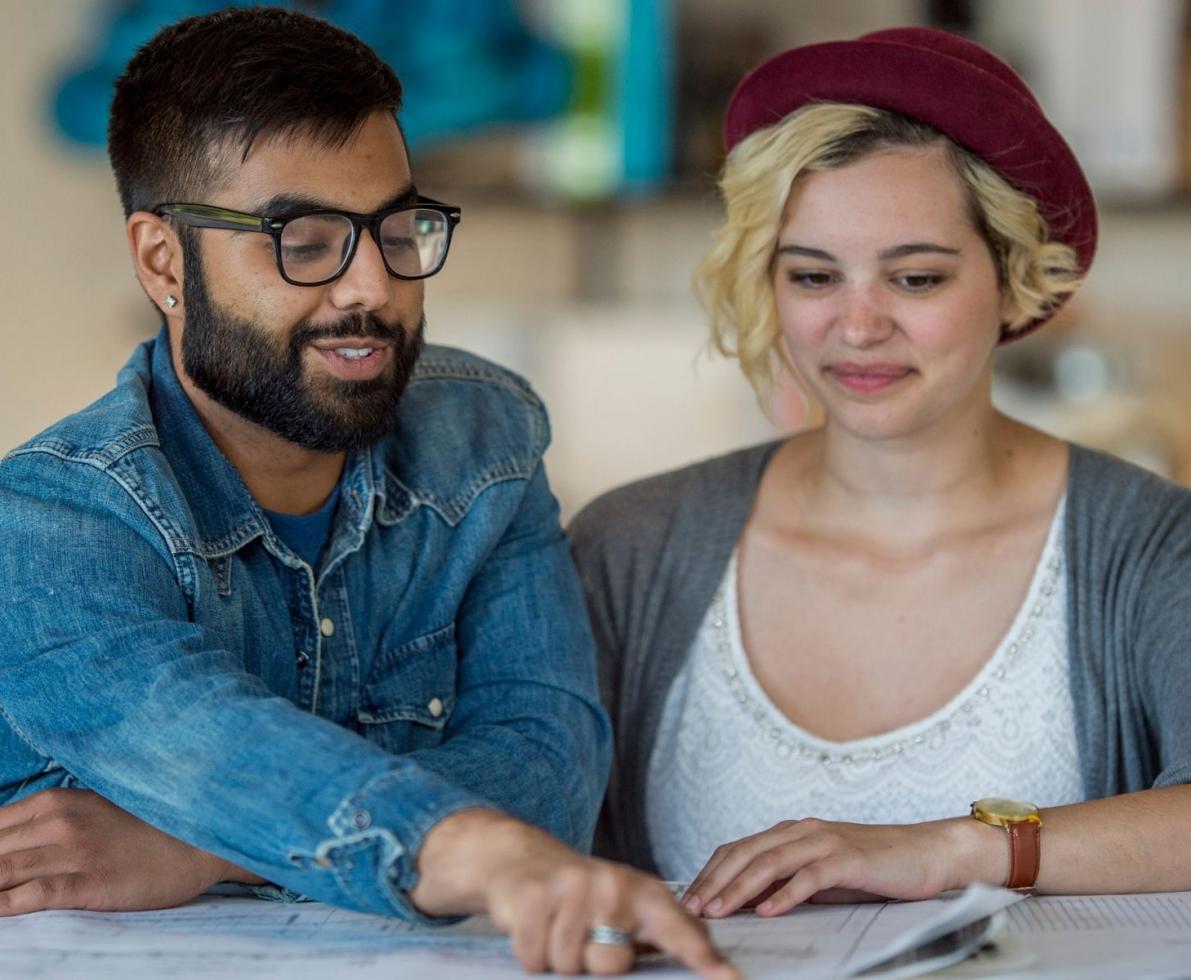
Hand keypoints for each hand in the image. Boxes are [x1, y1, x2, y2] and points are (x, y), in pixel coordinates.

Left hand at [0, 787, 261, 914]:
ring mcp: (74, 852)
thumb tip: (16, 844)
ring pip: (2, 872)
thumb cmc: (149, 828)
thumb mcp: (98, 808)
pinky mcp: (89, 882)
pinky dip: (4, 905)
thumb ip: (55, 820)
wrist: (201, 842)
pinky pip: (30, 896)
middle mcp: (60, 822)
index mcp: (59, 801)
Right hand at [413, 809, 738, 977]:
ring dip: (557, 958)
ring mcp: (574, 888)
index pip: (680, 932)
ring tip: (557, 927)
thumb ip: (657, 935)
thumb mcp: (626, 905)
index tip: (729, 979)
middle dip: (591, 962)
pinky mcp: (535, 896)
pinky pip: (535, 958)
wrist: (522, 856)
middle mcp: (614, 886)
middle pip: (612, 965)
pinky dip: (530, 952)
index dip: (704, 958)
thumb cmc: (582, 892)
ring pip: (569, 966)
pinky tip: (535, 925)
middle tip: (582, 934)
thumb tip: (706, 967)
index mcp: (645, 893)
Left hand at [682, 816, 994, 918]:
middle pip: (746, 852)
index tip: (691, 896)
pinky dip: (785, 894)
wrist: (927, 853)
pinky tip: (768, 911)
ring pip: (770, 861)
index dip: (712, 871)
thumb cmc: (875, 867)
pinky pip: (809, 876)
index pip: (740, 849)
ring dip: (740, 887)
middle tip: (693, 906)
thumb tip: (752, 901)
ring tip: (719, 910)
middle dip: (716, 880)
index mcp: (793, 833)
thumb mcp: (824, 874)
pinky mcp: (847, 858)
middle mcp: (803, 831)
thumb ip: (790, 880)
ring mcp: (825, 842)